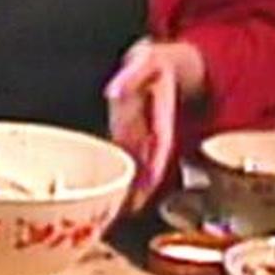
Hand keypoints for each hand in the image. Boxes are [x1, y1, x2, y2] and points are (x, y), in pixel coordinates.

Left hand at [104, 39, 203, 211]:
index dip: (155, 164)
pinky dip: (122, 176)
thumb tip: (112, 90)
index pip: (160, 143)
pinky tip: (113, 193)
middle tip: (132, 212)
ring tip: (122, 213)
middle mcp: (153, 130)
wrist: (161, 64)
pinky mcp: (129, 134)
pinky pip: (126, 157)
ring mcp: (142, 134)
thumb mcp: (145, 60)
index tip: (150, 182)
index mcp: (162, 114)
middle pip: (150, 164)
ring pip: (138, 166)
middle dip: (143, 188)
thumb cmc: (155, 62)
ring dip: (133, 189)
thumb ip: (130, 75)